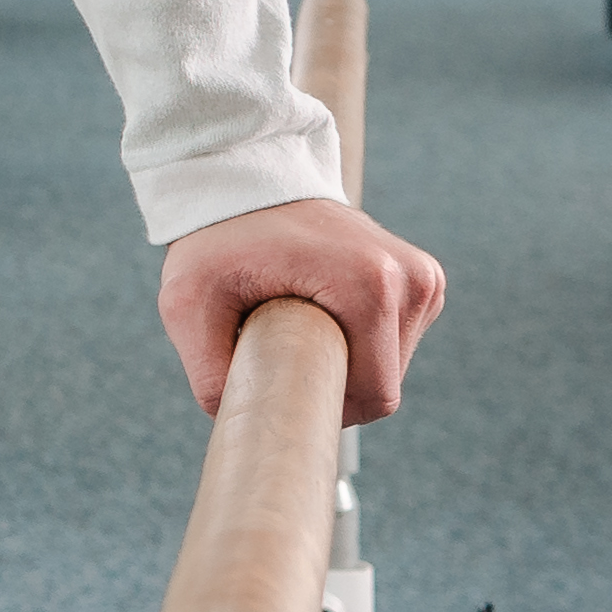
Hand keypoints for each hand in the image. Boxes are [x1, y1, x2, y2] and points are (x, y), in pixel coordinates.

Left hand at [157, 193, 447, 421]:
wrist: (247, 184)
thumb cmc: (216, 242)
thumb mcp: (188, 307)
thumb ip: (212, 377)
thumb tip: (246, 427)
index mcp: (371, 286)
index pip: (373, 396)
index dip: (324, 407)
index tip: (279, 384)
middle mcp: (411, 278)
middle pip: (384, 386)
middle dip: (332, 381)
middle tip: (280, 347)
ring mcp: (423, 277)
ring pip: (390, 368)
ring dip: (345, 361)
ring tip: (300, 322)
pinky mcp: (421, 280)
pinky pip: (394, 344)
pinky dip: (358, 342)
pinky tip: (323, 313)